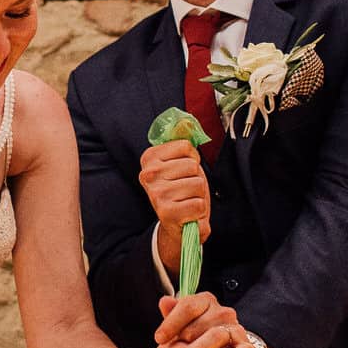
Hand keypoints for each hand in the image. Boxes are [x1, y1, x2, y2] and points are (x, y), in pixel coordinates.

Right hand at [139, 139, 211, 273]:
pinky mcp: (167, 212)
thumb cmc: (181, 191)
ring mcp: (157, 194)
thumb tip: (187, 122)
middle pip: (192, 165)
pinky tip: (188, 214)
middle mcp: (149, 175)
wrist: (176, 225)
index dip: (191, 159)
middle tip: (186, 189)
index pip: (185, 146)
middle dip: (196, 178)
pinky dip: (198, 211)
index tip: (182, 170)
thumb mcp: (181, 165)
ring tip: (187, 201)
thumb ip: (182, 144)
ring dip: (198, 195)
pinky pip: (198, 203)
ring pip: (197, 183)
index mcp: (149, 158)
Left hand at [154, 292, 257, 347]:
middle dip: (183, 342)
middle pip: (200, 323)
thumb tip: (164, 300)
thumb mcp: (181, 332)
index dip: (172, 322)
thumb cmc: (198, 346)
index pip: (189, 305)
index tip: (159, 339)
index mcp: (206, 303)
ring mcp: (237, 330)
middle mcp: (223, 312)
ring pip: (215, 336)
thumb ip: (172, 317)